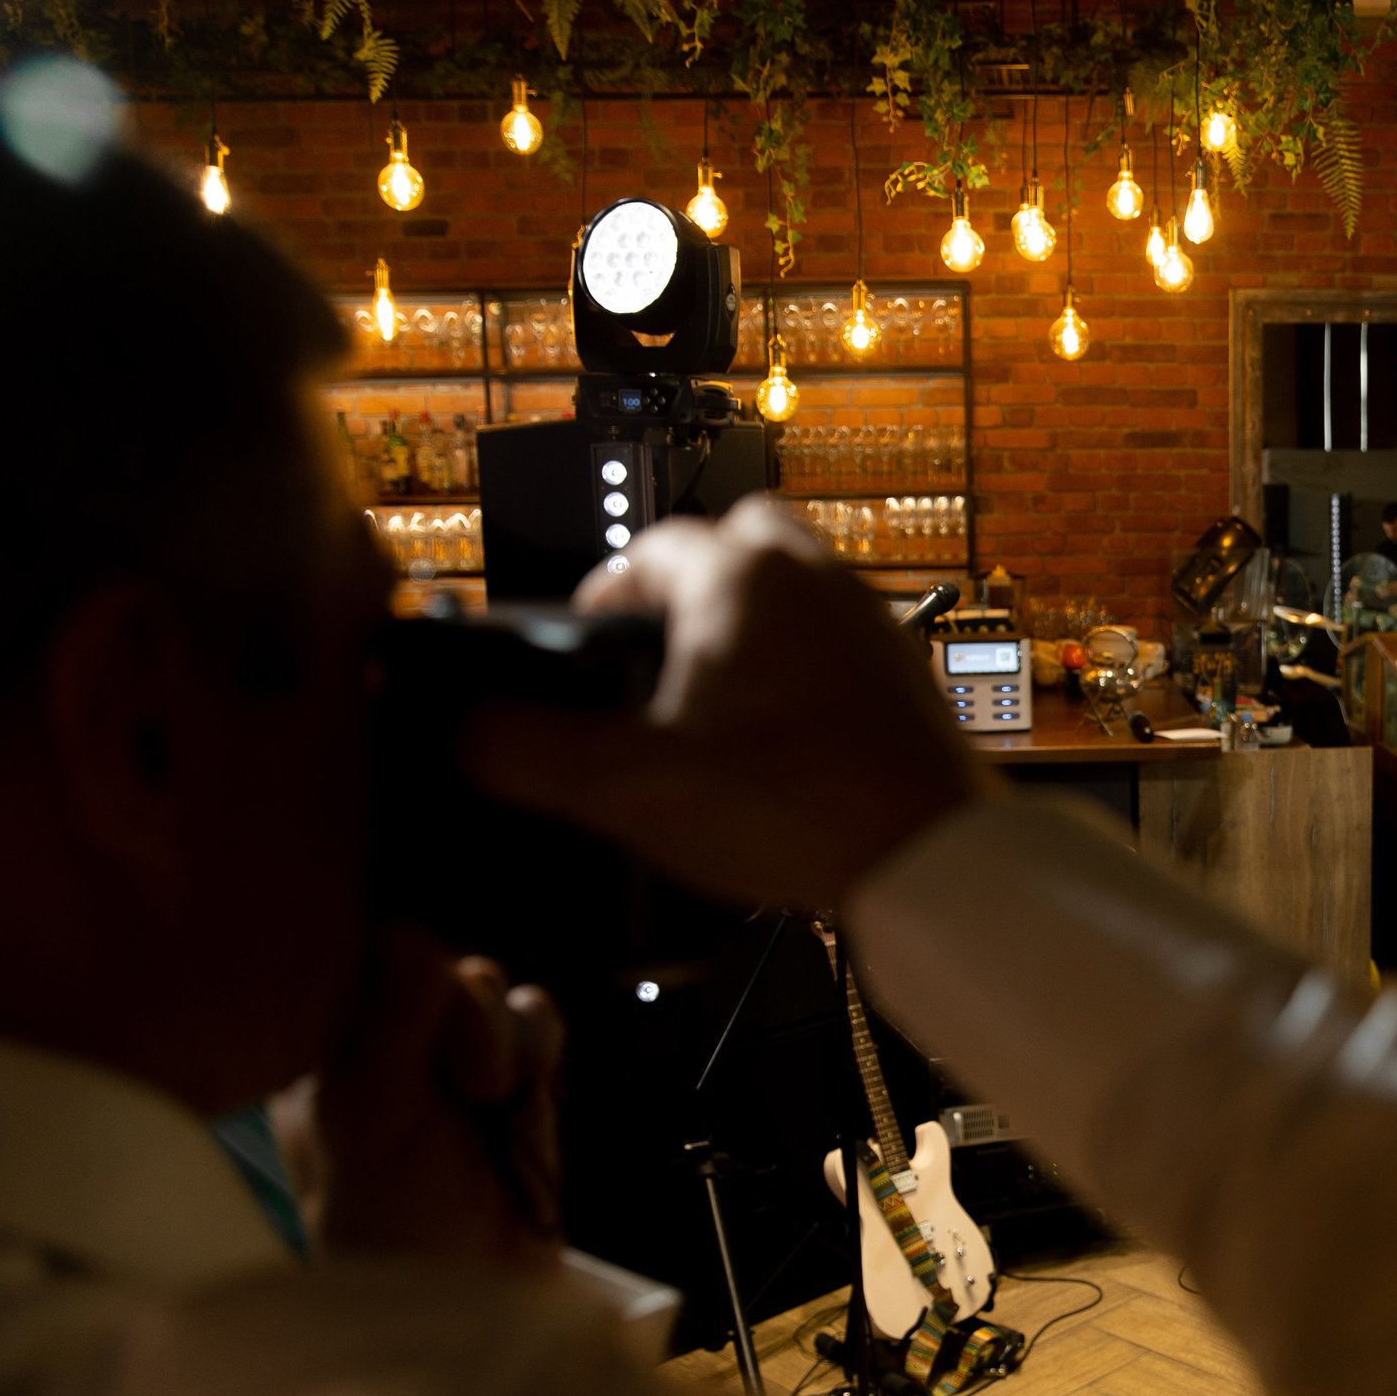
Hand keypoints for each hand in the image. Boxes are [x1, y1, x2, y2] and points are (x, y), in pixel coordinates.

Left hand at [314, 926, 564, 1271]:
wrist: (471, 1289)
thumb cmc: (394, 1215)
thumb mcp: (367, 1113)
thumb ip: (389, 1022)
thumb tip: (418, 943)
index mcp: (327, 1044)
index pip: (368, 956)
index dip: (407, 982)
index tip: (417, 1038)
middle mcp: (388, 1040)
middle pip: (440, 965)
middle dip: (465, 1023)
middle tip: (467, 1089)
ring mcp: (453, 1056)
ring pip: (492, 988)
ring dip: (504, 1044)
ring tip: (492, 1105)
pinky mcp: (514, 1074)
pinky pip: (538, 1015)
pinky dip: (539, 1051)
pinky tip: (523, 1102)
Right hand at [463, 496, 989, 910]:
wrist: (926, 856)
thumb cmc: (797, 807)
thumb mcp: (630, 786)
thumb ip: (531, 753)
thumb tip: (470, 735)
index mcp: (738, 577)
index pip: (648, 548)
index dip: (604, 593)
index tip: (584, 641)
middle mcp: (810, 577)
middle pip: (734, 539)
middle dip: (688, 583)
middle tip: (654, 647)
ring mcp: (868, 620)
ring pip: (793, 586)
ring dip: (748, 620)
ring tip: (712, 691)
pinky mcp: (904, 673)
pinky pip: (838, 640)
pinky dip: (801, 664)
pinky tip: (779, 731)